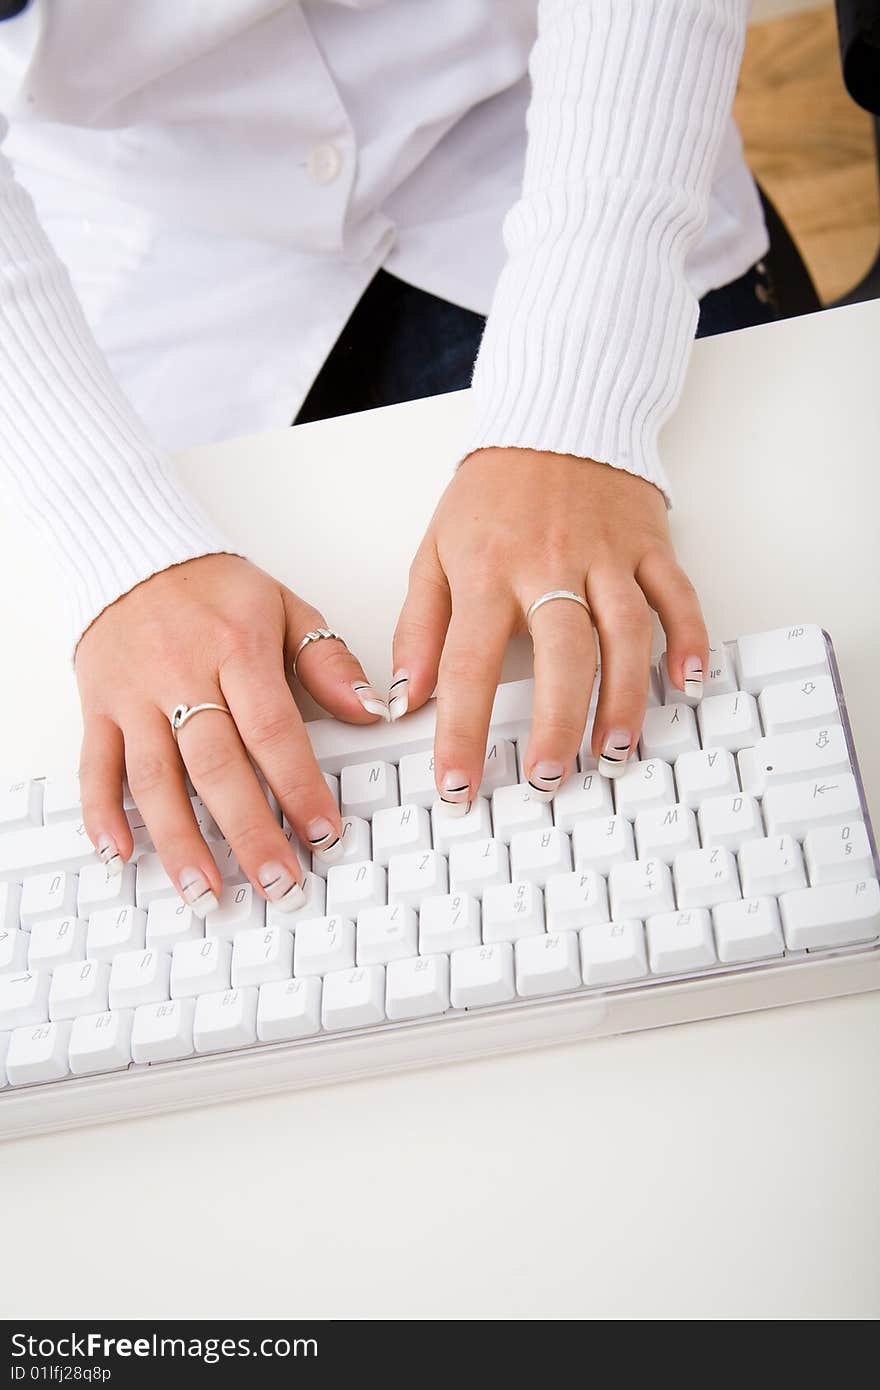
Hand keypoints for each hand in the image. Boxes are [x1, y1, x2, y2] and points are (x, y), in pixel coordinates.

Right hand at [75, 554, 387, 912]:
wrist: (133, 551)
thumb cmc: (216, 589)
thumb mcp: (284, 607)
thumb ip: (328, 661)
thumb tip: (372, 710)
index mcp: (237, 649)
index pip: (272, 731)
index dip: (298, 787)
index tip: (324, 834)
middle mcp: (181, 676)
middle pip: (216, 768)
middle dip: (250, 834)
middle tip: (278, 885)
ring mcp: (133, 696)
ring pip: (154, 779)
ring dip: (181, 843)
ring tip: (207, 893)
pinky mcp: (97, 708)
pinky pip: (95, 766)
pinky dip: (102, 814)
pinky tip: (122, 855)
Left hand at [392, 447, 707, 804]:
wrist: (553, 419)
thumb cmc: (489, 496)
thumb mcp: (433, 553)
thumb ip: (419, 628)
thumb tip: (404, 697)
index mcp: (488, 573)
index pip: (468, 665)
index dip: (461, 733)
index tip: (458, 787)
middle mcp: (550, 565)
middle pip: (561, 655)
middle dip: (558, 724)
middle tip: (551, 779)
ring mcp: (606, 555)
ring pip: (626, 633)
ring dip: (626, 699)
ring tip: (617, 753)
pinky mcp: (649, 545)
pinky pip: (677, 596)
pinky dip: (689, 641)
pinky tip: (688, 685)